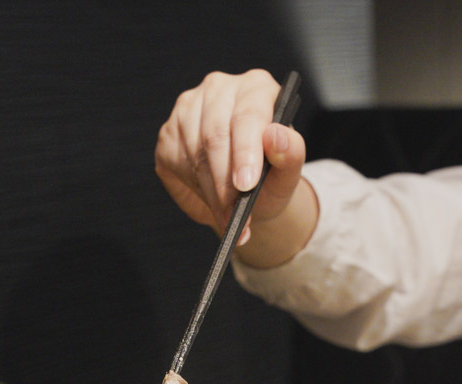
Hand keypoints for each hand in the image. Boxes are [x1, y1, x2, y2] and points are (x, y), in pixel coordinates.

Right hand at [156, 69, 308, 247]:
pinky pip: (177, 163)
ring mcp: (189, 107)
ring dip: (210, 192)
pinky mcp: (169, 131)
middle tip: (234, 215)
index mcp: (256, 87)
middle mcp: (220, 88)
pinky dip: (194, 189)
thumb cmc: (272, 175)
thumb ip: (292, 154)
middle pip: (215, 136)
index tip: (246, 184)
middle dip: (225, 183)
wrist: (250, 191)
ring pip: (194, 153)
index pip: (247, 115)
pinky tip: (211, 201)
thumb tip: (277, 135)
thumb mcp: (289, 173)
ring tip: (228, 217)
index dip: (245, 152)